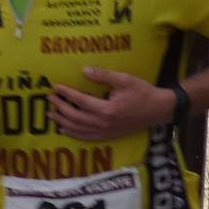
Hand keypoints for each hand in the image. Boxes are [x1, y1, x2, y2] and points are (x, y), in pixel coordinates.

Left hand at [48, 66, 174, 141]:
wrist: (159, 110)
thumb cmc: (143, 93)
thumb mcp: (125, 80)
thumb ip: (104, 76)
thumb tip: (84, 70)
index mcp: (107, 109)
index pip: (80, 101)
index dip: (66, 93)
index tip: (55, 87)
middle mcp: (104, 123)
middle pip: (75, 117)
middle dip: (60, 107)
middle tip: (50, 99)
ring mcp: (105, 132)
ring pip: (78, 129)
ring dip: (62, 121)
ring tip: (50, 114)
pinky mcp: (108, 136)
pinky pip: (86, 138)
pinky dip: (73, 134)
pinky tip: (64, 129)